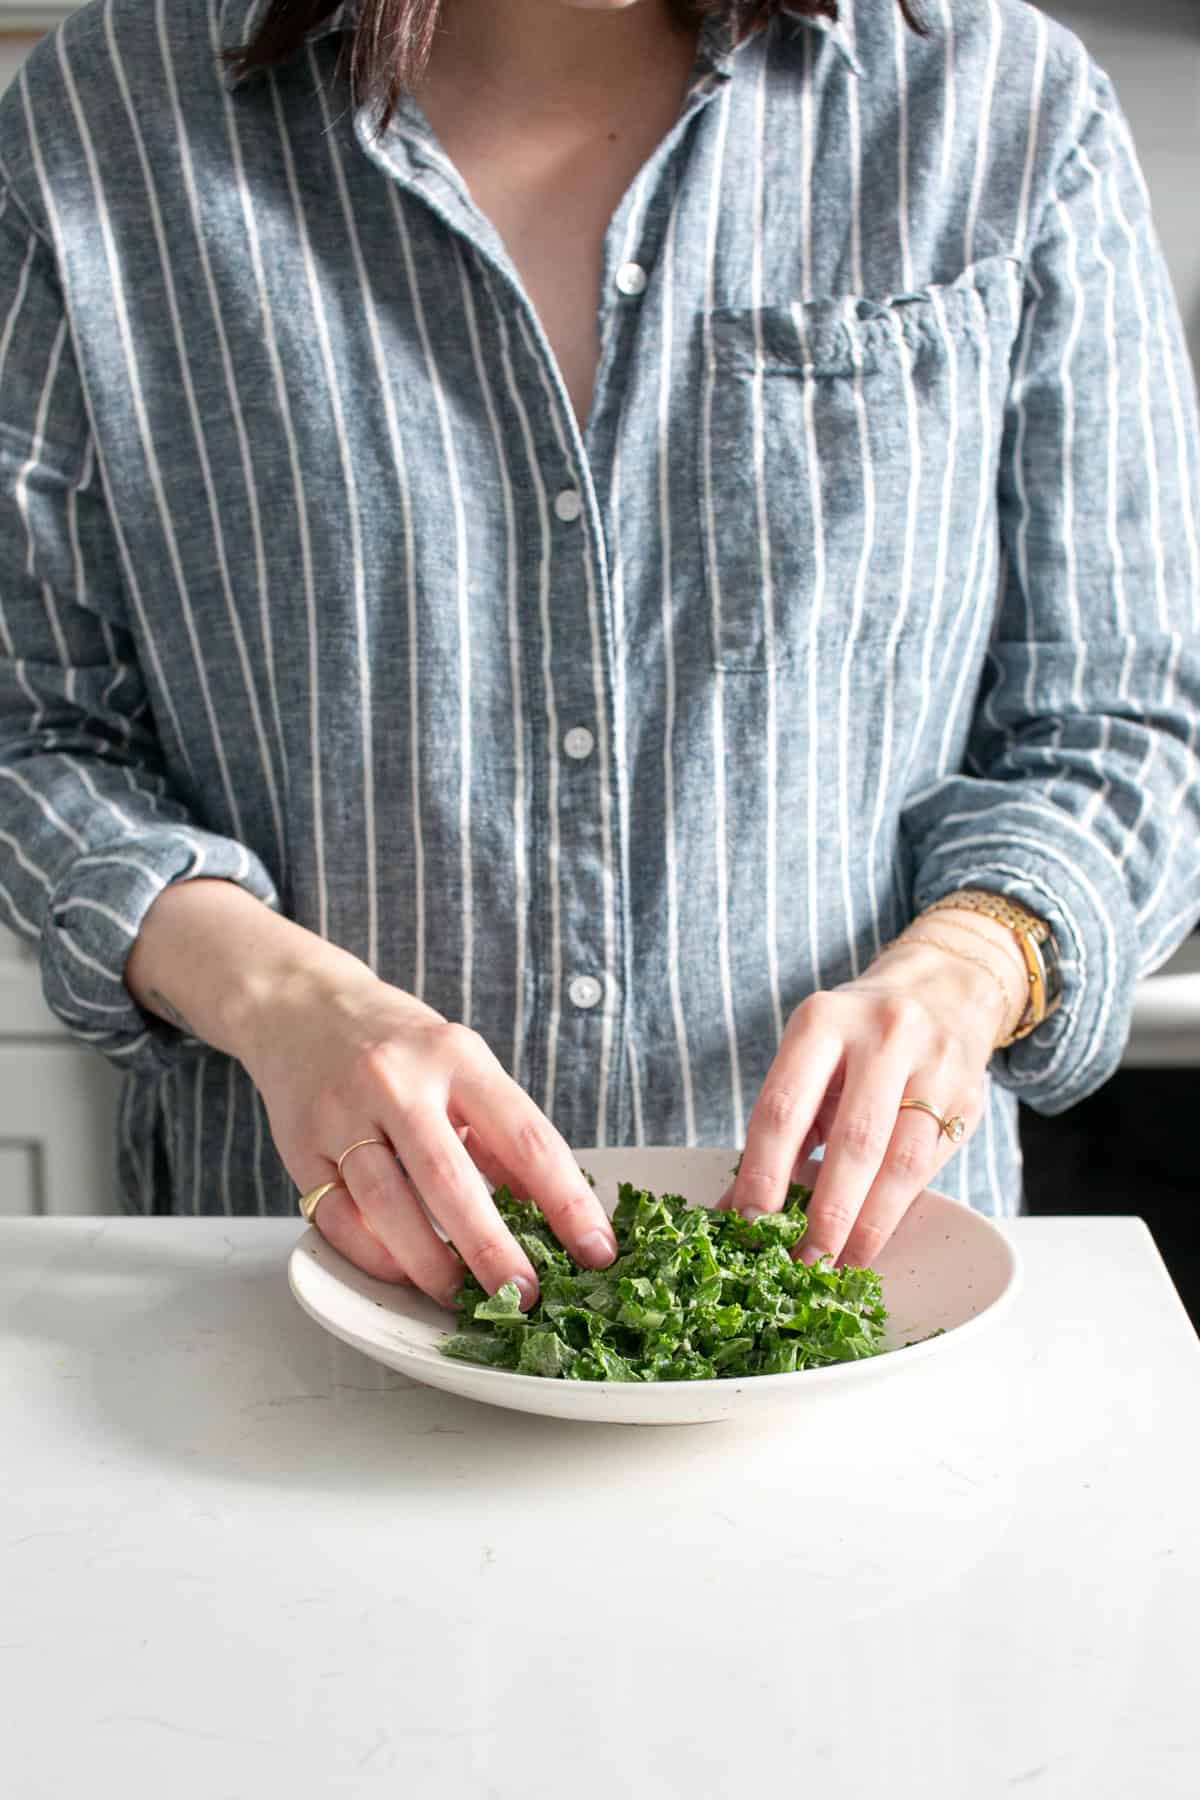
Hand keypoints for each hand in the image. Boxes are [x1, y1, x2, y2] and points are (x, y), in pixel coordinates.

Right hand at [237, 966, 616, 1309]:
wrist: (299, 1005)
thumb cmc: (398, 1043)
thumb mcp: (461, 1062)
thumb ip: (500, 1133)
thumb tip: (551, 1212)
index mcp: (456, 1057)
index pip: (526, 1138)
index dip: (567, 1202)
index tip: (596, 1250)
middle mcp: (397, 1082)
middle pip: (450, 1182)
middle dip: (493, 1251)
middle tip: (524, 1297)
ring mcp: (341, 1114)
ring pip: (387, 1208)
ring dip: (430, 1265)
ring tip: (462, 1297)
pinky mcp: (300, 1147)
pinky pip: (338, 1219)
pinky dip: (375, 1256)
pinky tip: (403, 1271)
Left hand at [724, 931, 1022, 1267]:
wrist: (941, 992)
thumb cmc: (857, 1038)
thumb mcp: (809, 1060)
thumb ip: (778, 1130)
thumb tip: (736, 1209)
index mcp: (823, 1021)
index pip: (785, 1108)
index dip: (764, 1172)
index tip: (751, 1223)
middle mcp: (884, 1035)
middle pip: (853, 1141)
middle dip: (827, 1213)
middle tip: (803, 1262)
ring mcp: (935, 1063)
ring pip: (902, 1162)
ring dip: (869, 1224)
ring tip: (841, 1261)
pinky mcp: (970, 1096)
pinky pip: (931, 1166)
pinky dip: (899, 1208)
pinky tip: (875, 1235)